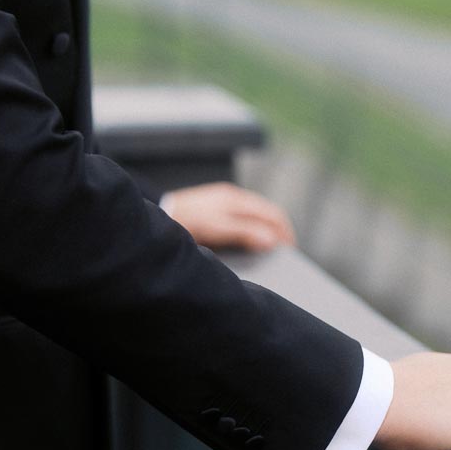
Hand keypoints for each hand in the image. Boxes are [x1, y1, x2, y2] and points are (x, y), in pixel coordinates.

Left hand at [164, 182, 295, 251]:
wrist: (160, 215)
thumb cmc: (187, 221)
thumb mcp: (218, 228)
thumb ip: (245, 232)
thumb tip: (273, 239)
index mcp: (237, 199)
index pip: (273, 213)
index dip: (285, 232)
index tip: (290, 250)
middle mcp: (233, 197)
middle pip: (266, 213)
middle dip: (278, 231)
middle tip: (284, 253)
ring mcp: (223, 201)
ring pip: (255, 215)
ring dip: (265, 230)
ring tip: (269, 250)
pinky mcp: (214, 208)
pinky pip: (242, 218)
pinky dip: (252, 229)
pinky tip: (248, 242)